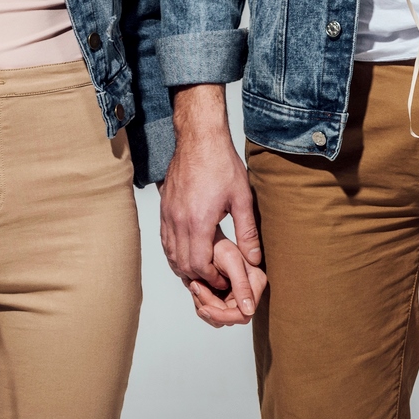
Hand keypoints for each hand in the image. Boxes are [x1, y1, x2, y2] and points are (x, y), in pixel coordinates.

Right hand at [159, 84, 263, 325]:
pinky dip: (174, 252)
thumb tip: (254, 259)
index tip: (224, 279)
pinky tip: (186, 253)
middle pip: (182, 264)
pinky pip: (164, 239)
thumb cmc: (221, 164)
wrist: (199, 138)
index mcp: (198, 222)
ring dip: (184, 266)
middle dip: (198, 277)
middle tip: (214, 280)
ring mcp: (168, 214)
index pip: (199, 265)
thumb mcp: (242, 198)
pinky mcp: (164, 208)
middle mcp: (178, 221)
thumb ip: (248, 232)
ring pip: (170, 253)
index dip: (211, 278)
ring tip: (202, 271)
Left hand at [185, 235, 268, 327]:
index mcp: (255, 284)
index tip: (203, 308)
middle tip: (195, 285)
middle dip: (209, 305)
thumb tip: (250, 311)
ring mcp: (235, 295)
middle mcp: (247, 292)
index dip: (222, 315)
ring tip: (195, 282)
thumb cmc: (219, 244)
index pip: (243, 314)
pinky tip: (196, 284)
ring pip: (217, 317)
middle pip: (228, 317)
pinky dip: (200, 301)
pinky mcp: (223, 296)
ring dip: (202, 303)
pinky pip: (211, 310)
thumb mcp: (231, 261)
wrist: (206, 238)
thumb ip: (242, 285)